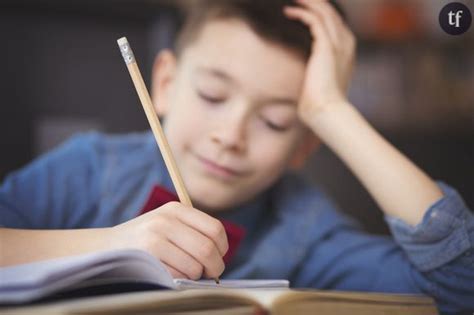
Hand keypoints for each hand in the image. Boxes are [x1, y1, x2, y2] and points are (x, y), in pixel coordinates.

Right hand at [112, 202, 227, 279]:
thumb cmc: (145, 239)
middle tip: (212, 273)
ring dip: (196, 276)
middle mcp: (166, 220)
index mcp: (176, 209)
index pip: (215, 228)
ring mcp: (155, 238)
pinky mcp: (147, 256)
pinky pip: (178, 276)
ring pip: (195, 266)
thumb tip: (220, 254)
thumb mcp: (167, 223)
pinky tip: (172, 274)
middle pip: (207, 249)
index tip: (219, 256)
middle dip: (215, 267)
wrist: (105, 247)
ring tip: (187, 273)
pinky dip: (181, 280)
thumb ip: (193, 231)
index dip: (222, 247)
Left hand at [284, 0, 355, 126]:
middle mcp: (345, 42)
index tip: (304, 7)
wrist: (326, 111)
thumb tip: (306, 71)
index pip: (335, 22)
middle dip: (315, 2)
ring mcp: (338, 43)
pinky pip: (314, 20)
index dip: (320, 11)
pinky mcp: (326, 45)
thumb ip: (318, 70)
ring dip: (308, 2)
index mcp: (347, 50)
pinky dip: (301, 12)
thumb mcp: (322, 81)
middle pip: (331, 12)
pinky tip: (289, 11)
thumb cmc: (321, 102)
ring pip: (324, 11)